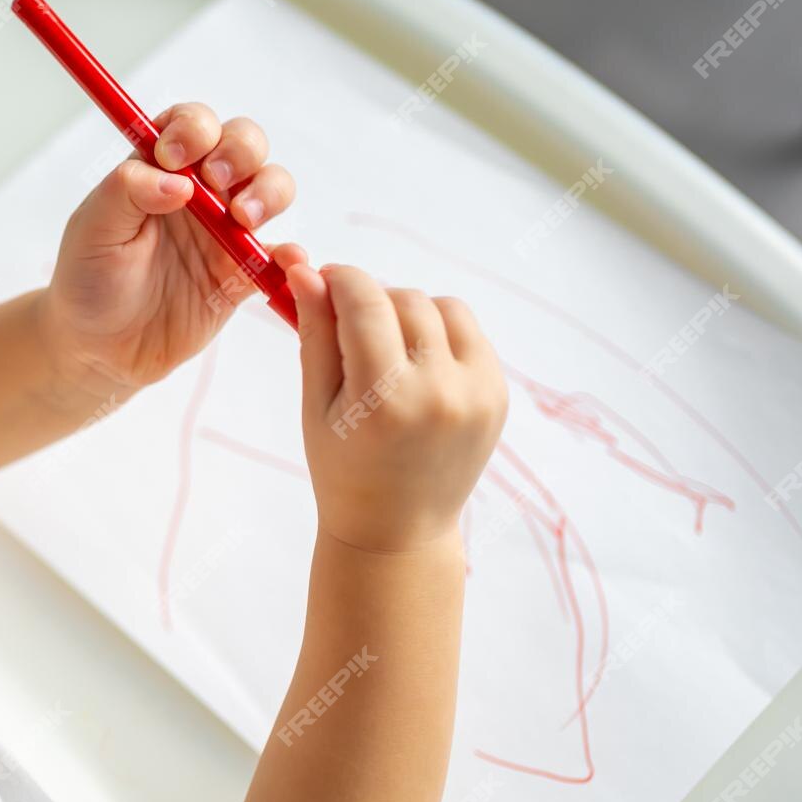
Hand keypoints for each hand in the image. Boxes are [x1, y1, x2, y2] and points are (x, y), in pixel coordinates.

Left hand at [39, 104, 299, 400]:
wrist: (100, 348)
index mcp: (160, 170)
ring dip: (268, 192)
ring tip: (244, 219)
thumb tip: (176, 177)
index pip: (192, 125)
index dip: (193, 129)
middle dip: (240, 151)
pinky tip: (285, 259)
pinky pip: (279, 256)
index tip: (174, 157)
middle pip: (243, 145)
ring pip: (271, 187)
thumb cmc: (89, 280)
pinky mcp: (242, 274)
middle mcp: (200, 192)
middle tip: (217, 181)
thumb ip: (127, 190)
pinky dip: (292, 253)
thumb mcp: (93, 229)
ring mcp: (226, 231)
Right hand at [289, 263, 506, 553]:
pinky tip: (417, 365)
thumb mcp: (316, 406)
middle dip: (372, 300)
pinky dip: (441, 335)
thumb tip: (303, 270)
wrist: (398, 531)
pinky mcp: (498, 395)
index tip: (323, 280)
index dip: (340, 279)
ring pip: (444, 307)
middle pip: (405, 299)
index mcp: (385, 400)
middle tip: (348, 325)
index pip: (365, 302)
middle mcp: (439, 392)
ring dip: (411, 312)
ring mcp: (478, 393)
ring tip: (386, 347)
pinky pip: (470, 334)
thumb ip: (314, 334)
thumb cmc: (344, 471)